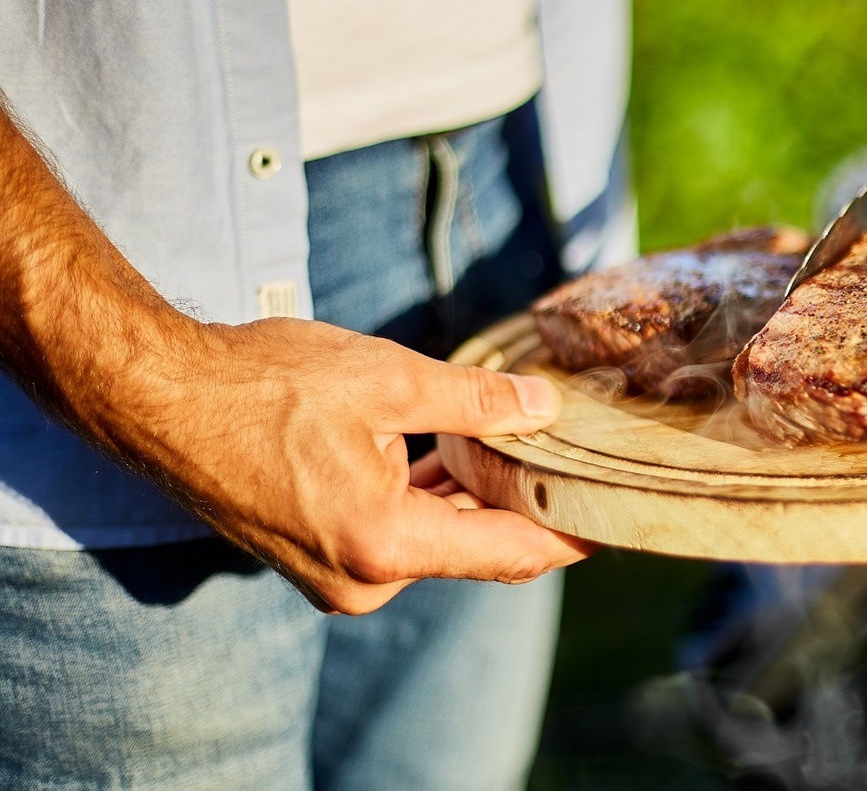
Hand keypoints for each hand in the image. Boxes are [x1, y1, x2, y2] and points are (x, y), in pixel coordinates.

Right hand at [128, 318, 592, 613]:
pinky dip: (430, 502)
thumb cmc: (263, 385)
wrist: (156, 398)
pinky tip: (457, 460)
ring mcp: (333, 576)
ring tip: (528, 451)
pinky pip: (396, 536)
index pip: (511, 552)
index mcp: (386, 546)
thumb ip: (477, 403)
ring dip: (475, 500)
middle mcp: (362, 580)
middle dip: (526, 505)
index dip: (570, 533)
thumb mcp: (388, 379)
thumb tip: (545, 407)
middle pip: (476, 549)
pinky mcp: (314, 555)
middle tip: (580, 462)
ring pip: (435, 541)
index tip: (616, 515)